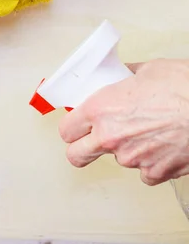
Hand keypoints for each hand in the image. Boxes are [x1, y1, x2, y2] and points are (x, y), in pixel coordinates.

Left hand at [59, 60, 188, 185]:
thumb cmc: (186, 87)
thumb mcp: (150, 70)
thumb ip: (124, 77)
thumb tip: (118, 76)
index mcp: (101, 108)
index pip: (66, 129)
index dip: (72, 127)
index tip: (77, 125)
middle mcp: (110, 137)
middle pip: (76, 155)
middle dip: (81, 149)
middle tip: (94, 141)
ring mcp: (131, 159)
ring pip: (117, 160)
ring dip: (127, 149)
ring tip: (151, 131)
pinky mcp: (153, 174)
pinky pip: (144, 172)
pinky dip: (151, 162)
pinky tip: (165, 145)